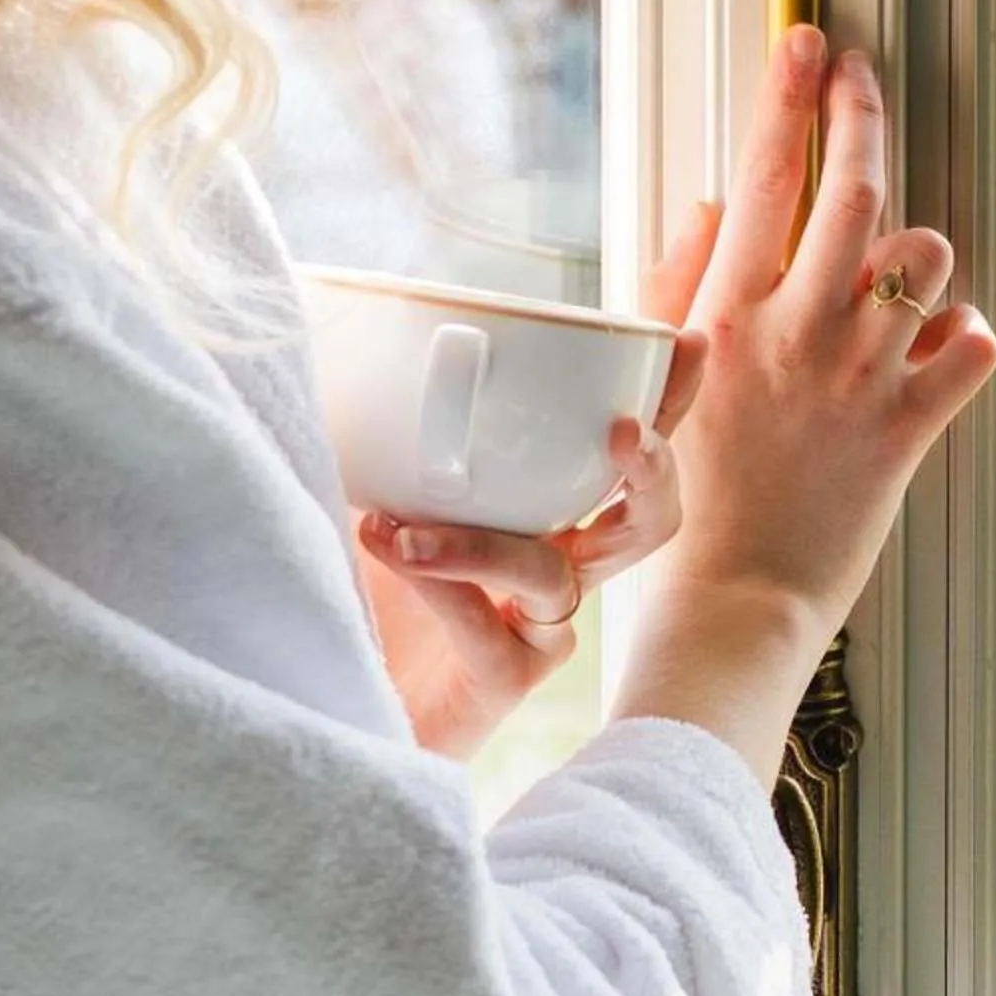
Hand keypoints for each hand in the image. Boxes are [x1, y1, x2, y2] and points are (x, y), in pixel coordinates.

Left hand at [355, 245, 712, 758]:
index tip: (687, 341)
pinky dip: (446, 588)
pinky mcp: (501, 682)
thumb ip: (375, 413)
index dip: (668, 398)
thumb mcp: (359, 473)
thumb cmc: (347, 578)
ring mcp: (533, 628)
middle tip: (617, 431)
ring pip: (561, 577)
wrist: (308, 690)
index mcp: (540, 506)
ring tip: (399, 524)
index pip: (620, 448)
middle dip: (652, 469)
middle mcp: (553, 566)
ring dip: (486, 544)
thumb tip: (338, 305)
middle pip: (648, 519)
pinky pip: (497, 632)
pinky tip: (388, 553)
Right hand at [656, 26, 995, 639]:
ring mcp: (858, 377)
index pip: (763, 176)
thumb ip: (678, 285)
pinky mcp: (909, 428)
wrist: (732, 601)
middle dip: (864, 114)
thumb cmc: (685, 499)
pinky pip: (972, 344)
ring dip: (920, 255)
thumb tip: (708, 203)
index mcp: (726, 315)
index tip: (809, 43)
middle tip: (862, 80)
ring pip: (925, 257)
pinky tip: (939, 353)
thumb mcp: (660, 380)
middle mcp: (797, 332)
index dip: (790, 96)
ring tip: (898, 286)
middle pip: (855, 188)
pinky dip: (967, 337)